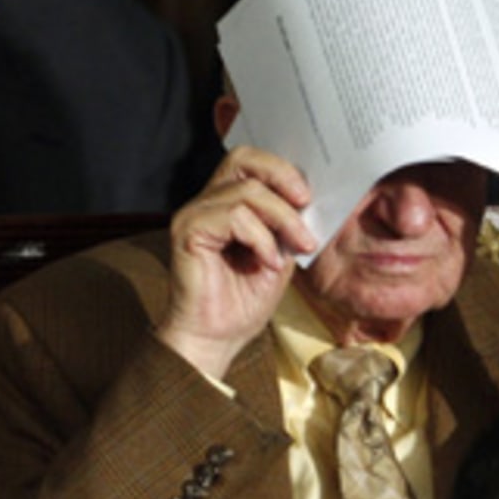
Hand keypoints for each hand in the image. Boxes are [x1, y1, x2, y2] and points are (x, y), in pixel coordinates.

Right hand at [156, 146, 317, 380]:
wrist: (215, 339)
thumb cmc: (242, 303)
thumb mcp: (278, 256)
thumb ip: (287, 226)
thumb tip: (310, 201)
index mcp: (225, 204)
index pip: (251, 164)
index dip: (283, 171)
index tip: (310, 198)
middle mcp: (206, 203)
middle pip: (242, 158)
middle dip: (281, 175)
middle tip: (305, 202)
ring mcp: (194, 214)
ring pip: (247, 191)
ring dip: (282, 219)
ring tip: (295, 248)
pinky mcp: (188, 230)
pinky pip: (235, 216)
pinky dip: (260, 238)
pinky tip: (267, 263)